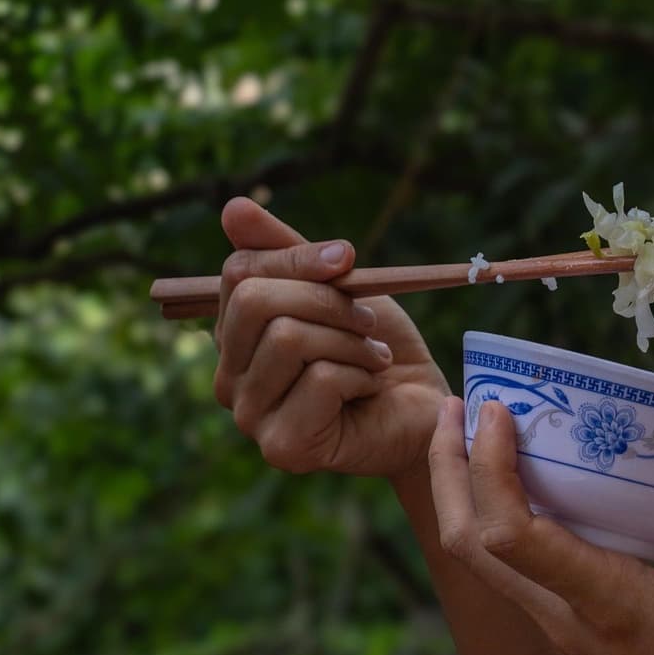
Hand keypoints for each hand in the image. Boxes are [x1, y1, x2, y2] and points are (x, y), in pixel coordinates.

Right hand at [212, 197, 449, 479]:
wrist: (423, 409)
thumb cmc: (377, 348)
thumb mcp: (339, 287)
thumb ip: (287, 253)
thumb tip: (232, 207)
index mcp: (235, 337)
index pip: (238, 272)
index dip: (296, 257)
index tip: (348, 258)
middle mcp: (229, 379)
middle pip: (254, 301)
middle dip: (326, 299)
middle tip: (368, 319)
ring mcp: (251, 417)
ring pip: (288, 338)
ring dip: (351, 340)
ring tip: (374, 357)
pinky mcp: (283, 446)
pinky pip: (320, 379)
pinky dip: (360, 373)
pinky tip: (370, 388)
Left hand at [428, 396, 653, 654]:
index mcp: (604, 604)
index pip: (509, 536)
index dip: (487, 469)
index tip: (497, 411)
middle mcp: (566, 619)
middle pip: (468, 546)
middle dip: (448, 471)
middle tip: (454, 405)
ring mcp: (565, 631)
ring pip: (484, 563)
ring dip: (469, 495)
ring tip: (485, 434)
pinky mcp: (575, 636)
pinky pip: (517, 573)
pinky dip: (503, 521)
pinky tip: (538, 487)